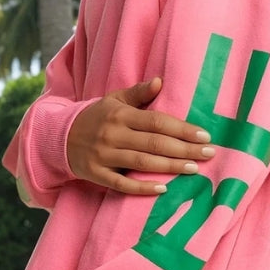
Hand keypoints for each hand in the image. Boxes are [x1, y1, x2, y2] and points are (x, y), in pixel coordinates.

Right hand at [66, 74, 216, 194]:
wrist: (60, 136)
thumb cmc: (97, 117)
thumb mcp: (114, 100)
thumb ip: (138, 93)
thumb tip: (160, 81)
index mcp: (120, 114)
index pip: (157, 122)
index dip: (182, 129)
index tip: (204, 136)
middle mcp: (112, 134)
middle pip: (154, 143)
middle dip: (184, 149)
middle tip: (209, 154)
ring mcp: (103, 155)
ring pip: (142, 163)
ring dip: (170, 166)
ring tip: (194, 168)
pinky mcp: (96, 174)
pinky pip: (121, 183)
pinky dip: (142, 187)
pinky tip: (163, 188)